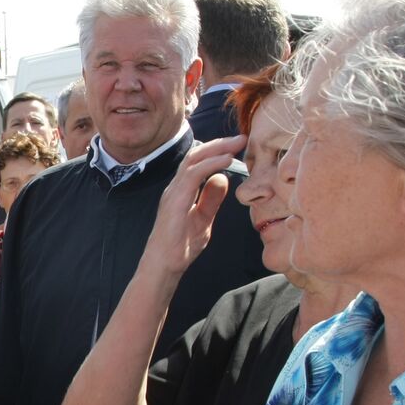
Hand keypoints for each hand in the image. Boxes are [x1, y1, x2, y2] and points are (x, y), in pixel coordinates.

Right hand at [140, 135, 245, 278]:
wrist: (164, 266)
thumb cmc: (180, 247)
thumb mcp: (203, 220)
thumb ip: (211, 200)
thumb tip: (222, 178)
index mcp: (181, 191)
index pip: (197, 162)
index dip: (217, 151)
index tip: (237, 146)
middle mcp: (175, 187)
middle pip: (195, 155)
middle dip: (219, 144)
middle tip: (241, 138)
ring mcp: (173, 193)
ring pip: (193, 160)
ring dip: (217, 149)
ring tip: (236, 144)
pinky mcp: (175, 200)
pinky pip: (193, 175)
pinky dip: (210, 164)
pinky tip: (226, 160)